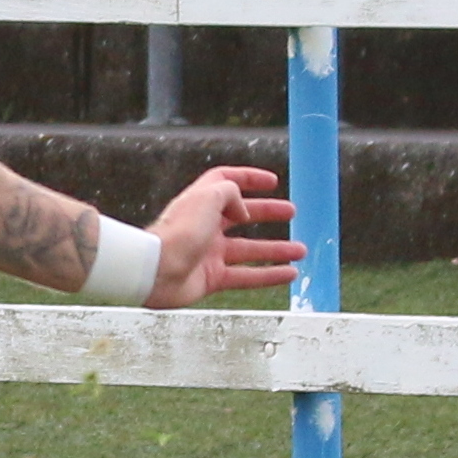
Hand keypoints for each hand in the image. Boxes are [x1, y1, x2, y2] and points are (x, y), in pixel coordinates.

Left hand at [144, 166, 303, 306]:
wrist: (156, 270)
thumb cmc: (178, 232)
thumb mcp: (208, 197)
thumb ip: (230, 194)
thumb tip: (243, 210)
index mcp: (201, 202)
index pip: (226, 182)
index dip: (249, 178)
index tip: (271, 181)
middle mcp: (205, 226)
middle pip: (241, 215)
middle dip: (267, 213)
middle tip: (291, 212)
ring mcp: (208, 253)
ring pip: (249, 250)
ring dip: (277, 249)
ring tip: (301, 250)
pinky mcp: (211, 278)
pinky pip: (247, 276)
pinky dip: (269, 275)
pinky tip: (289, 274)